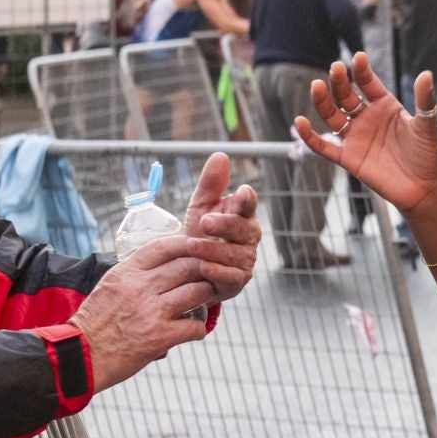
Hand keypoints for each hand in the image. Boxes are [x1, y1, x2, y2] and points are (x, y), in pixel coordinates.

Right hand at [70, 234, 217, 391]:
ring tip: (206, 299)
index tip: (197, 248)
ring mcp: (152, 312)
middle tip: (210, 275)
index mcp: (126, 273)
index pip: (164, 246)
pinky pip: (195, 326)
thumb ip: (134, 275)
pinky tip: (194, 329)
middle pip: (187, 266)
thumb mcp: (109, 287)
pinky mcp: (160, 336)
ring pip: (197, 292)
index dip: (186, 244)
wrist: (81, 356)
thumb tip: (161, 266)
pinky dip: (199, 328)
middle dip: (204, 269)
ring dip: (207, 295)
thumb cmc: (94, 323)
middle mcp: (140, 288)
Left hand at [179, 151, 259, 302]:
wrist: (188, 265)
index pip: (249, 203)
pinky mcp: (236, 282)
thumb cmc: (201, 231)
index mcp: (242, 214)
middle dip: (224, 225)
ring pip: (236, 254)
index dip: (246, 199)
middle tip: (204, 221)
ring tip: (192, 245)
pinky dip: (217, 272)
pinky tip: (202, 267)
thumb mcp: (201, 205)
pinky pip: (231, 277)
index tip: (241, 193)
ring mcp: (245, 260)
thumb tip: (220, 155)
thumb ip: (211, 183)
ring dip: (213, 249)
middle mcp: (248, 237)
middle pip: (243, 229)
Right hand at [292, 53, 436, 214]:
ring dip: (322, 101)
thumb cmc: (427, 155)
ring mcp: (355, 137)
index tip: (358, 57)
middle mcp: (366, 118)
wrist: (422, 188)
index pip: (368, 83)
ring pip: (332, 115)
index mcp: (385, 105)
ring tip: (317, 86)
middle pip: (346, 95)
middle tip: (335, 68)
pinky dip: (309, 136)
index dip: (362, 71)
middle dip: (339, 82)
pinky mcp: (348, 158)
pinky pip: (324, 146)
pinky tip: (299, 122)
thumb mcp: (427, 125)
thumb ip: (424, 100)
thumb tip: (427, 74)